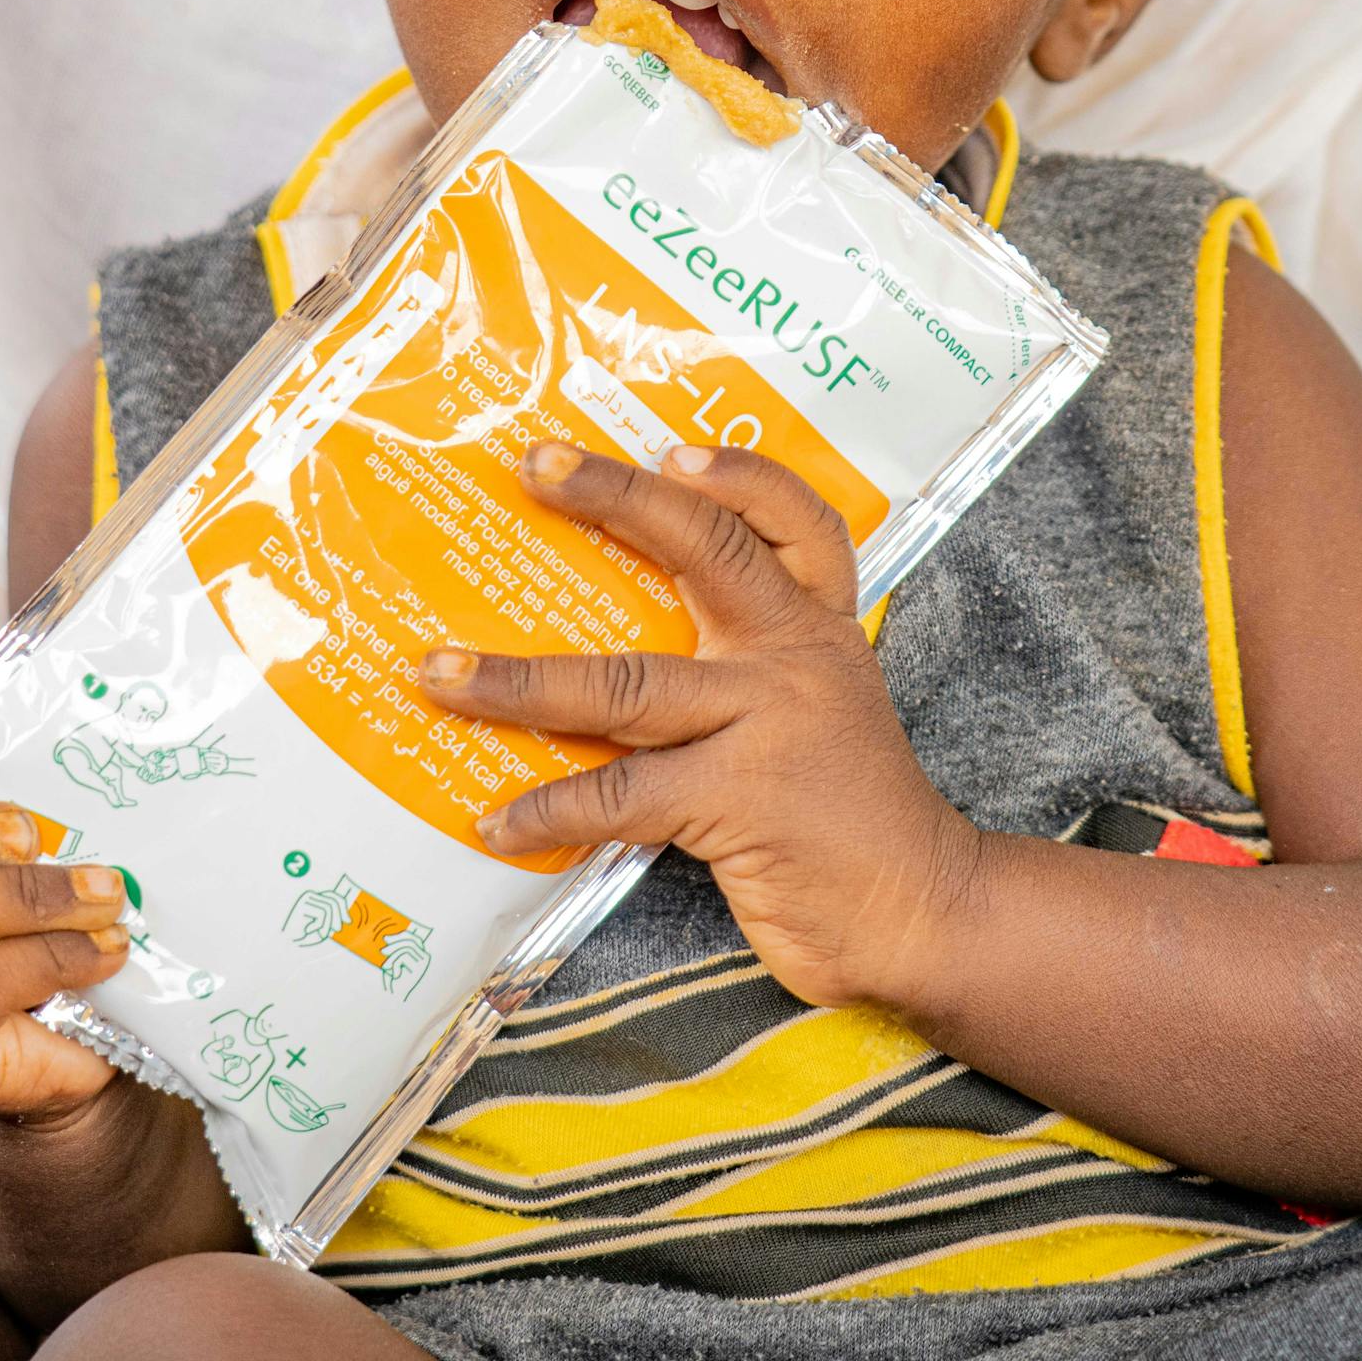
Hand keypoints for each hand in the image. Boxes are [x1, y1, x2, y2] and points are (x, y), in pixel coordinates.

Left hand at [411, 442, 976, 1009]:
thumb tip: (624, 646)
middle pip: (705, 550)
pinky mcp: (739, 801)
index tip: (672, 449)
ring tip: (438, 674)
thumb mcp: (824, 714)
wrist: (924, 912)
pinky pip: (621, 795)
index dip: (738, 475)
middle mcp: (795, 659)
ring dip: (516, 681)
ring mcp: (768, 725)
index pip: (795, 523)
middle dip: (613, 498)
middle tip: (534, 466)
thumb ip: (754, 671)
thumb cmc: (850, 817)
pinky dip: (550, 808)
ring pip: (625, 684)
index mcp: (820, 630)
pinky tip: (499, 821)